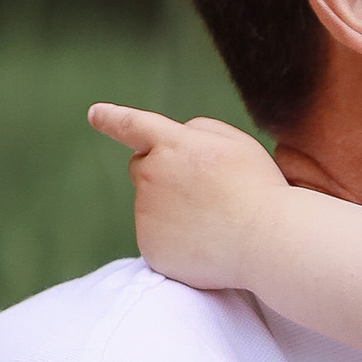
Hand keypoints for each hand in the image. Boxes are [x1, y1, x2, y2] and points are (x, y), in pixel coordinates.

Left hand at [90, 102, 289, 293]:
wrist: (266, 242)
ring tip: (214, 221)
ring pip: (152, 206)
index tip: (95, 114)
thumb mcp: (236, 142)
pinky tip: (206, 243)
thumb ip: (200, 131)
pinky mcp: (150, 247)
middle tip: (201, 191)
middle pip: (141, 167)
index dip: (112, 118)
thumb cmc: (258, 189)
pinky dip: (176, 240)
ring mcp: (147, 213)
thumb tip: (176, 140)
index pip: (132, 125)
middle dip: (161, 173)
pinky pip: (157, 238)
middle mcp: (151, 175)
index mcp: (172, 144)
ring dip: (174, 209)